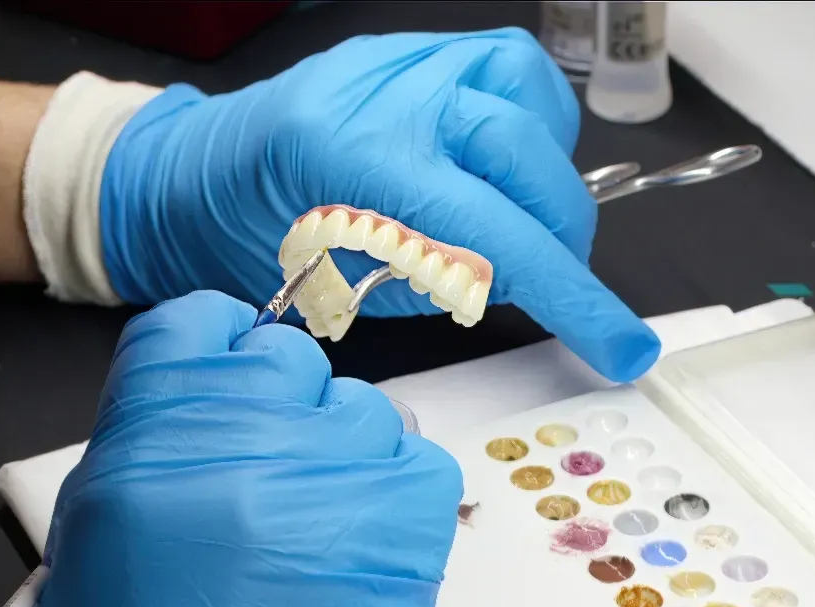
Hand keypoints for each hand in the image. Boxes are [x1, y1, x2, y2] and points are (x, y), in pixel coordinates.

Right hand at [19, 290, 462, 606]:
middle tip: (269, 488)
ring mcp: (330, 489)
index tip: (231, 382)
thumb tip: (204, 412)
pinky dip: (396, 497)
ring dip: (341, 459)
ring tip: (311, 543)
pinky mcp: (404, 536)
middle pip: (283, 363)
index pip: (196, 327)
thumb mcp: (90, 554)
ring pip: (361, 410)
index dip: (216, 353)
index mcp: (141, 449)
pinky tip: (357, 555)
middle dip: (277, 415)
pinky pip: (419, 464)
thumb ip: (146, 457)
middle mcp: (239, 451)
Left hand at [98, 29, 661, 380]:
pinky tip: (496, 162)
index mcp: (359, 169)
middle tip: (541, 283)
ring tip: (504, 217)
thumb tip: (536, 290)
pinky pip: (512, 71)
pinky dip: (527, 121)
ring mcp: (405, 62)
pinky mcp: (414, 49)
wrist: (190, 180)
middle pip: (534, 169)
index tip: (624, 349)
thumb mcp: (349, 294)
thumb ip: (448, 285)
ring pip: (536, 109)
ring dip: (543, 178)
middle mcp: (390, 97)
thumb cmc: (251, 246)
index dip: (578, 305)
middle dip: (558, 243)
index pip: (503, 244)